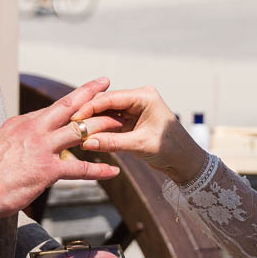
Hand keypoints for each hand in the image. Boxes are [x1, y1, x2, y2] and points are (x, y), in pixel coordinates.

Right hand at [0, 78, 121, 218]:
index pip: (52, 109)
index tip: (85, 90)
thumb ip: (10, 142)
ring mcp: (41, 148)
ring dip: (102, 127)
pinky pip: (80, 168)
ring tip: (122, 124)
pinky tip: (114, 171)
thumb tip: (14, 145)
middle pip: (68, 108)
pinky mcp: (46, 170)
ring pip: (79, 132)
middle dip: (90, 95)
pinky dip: (99, 170)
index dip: (72, 99)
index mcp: (20, 124)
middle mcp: (33, 130)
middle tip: (107, 85)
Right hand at [72, 86, 207, 183]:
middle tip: (71, 126)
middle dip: (90, 114)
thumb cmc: (170, 149)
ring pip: (107, 113)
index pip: (111, 98)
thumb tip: (85, 143)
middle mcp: (139, 98)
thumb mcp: (139, 145)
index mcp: (145, 96)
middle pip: (107, 103)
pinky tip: (87, 136)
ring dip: (94, 122)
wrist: (185, 161)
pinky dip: (101, 129)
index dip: (91, 107)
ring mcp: (135, 109)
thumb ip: (112, 143)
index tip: (75, 118)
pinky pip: (112, 122)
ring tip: (76, 132)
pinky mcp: (132, 120)